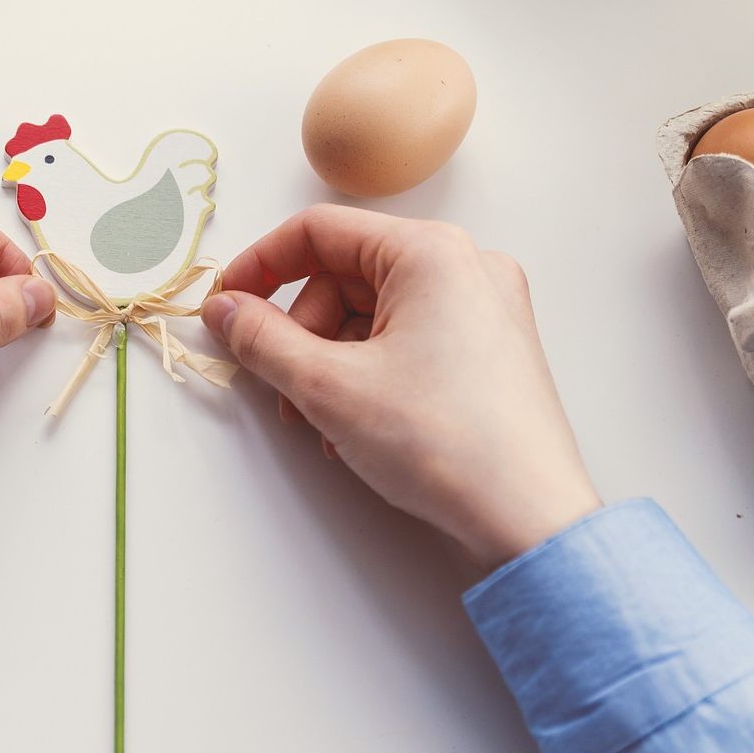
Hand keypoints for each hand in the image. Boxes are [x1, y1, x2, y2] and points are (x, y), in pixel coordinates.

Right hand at [201, 206, 599, 569]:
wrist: (529, 521)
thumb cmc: (442, 443)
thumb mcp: (328, 386)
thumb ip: (262, 338)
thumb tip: (224, 310)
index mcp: (431, 252)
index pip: (319, 231)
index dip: (260, 266)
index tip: (225, 305)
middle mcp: (466, 266)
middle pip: (346, 276)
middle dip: (301, 333)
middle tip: (281, 387)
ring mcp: (486, 308)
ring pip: (374, 314)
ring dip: (331, 362)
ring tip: (322, 423)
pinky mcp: (493, 351)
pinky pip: (410, 340)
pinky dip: (371, 374)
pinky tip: (358, 428)